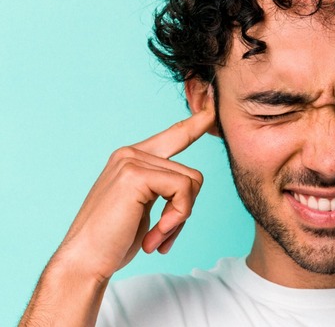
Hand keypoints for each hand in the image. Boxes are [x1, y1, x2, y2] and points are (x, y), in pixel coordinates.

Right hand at [55, 100, 215, 281]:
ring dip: (179, 218)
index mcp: (133, 159)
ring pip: (190, 183)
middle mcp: (131, 153)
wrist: (85, 260)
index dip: (197, 123)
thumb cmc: (114, 240)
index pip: (174, 135)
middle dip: (185, 210)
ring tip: (156, 237)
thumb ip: (164, 189)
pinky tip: (155, 237)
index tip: (213, 108)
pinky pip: (182, 190)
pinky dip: (176, 218)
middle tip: (163, 235)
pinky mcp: (135, 174)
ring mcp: (131, 160)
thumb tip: (191, 182)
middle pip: (192, 174)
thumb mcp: (144, 208)